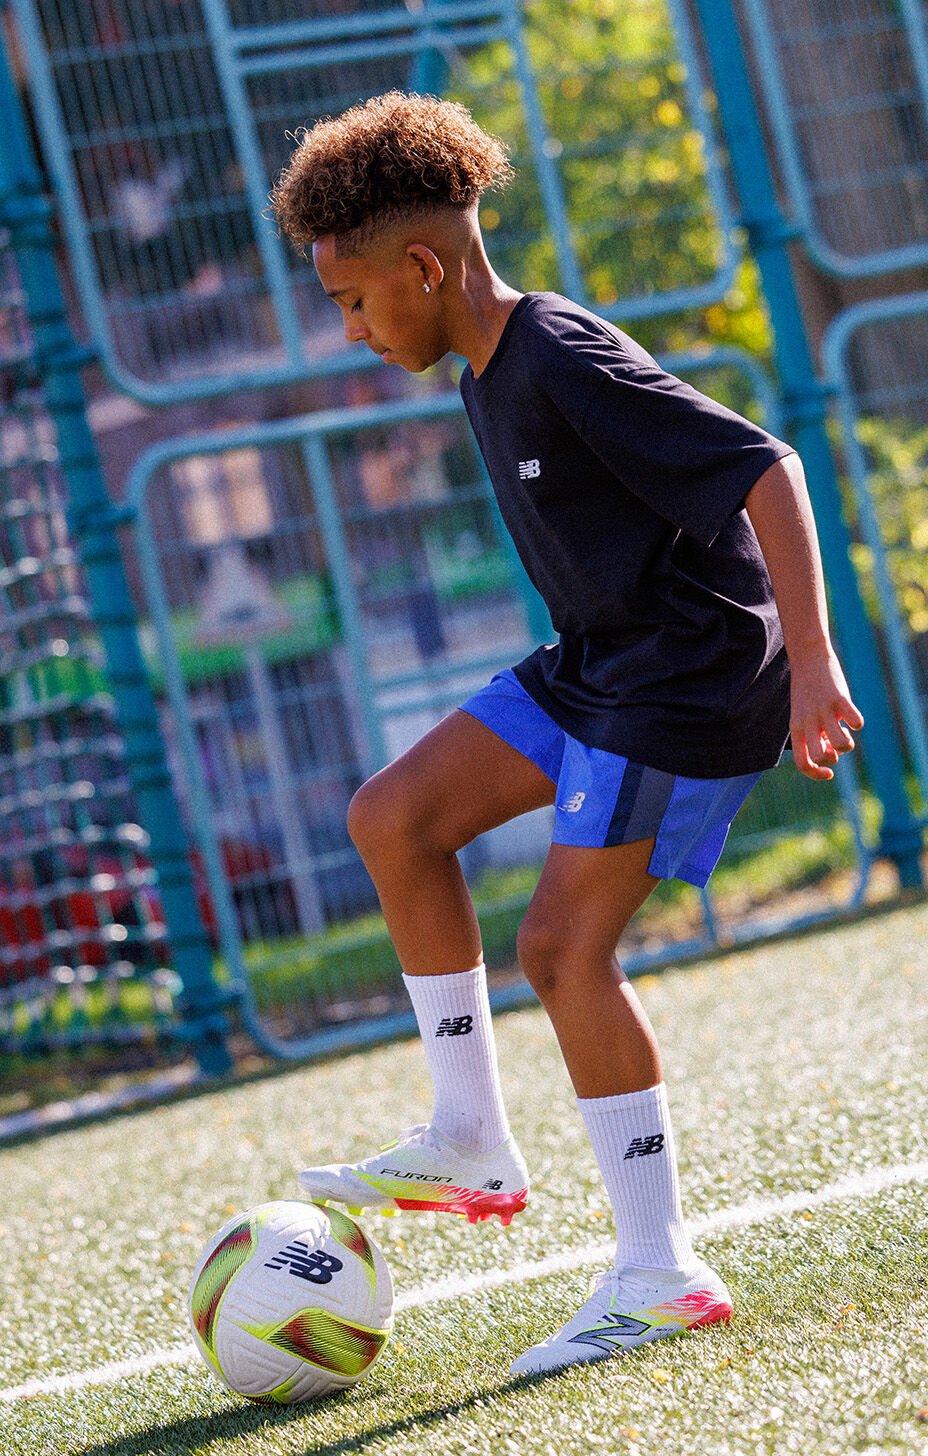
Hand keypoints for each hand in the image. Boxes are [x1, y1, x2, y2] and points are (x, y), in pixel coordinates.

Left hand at [789, 650, 863, 780]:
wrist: (808, 658)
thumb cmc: (807, 690)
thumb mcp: (803, 715)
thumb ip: (813, 735)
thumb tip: (829, 752)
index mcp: (797, 728)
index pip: (803, 763)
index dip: (817, 774)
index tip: (829, 772)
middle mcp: (808, 722)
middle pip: (822, 756)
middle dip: (834, 757)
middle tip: (834, 742)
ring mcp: (824, 710)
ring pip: (840, 743)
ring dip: (848, 744)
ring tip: (845, 731)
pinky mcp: (839, 698)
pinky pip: (855, 720)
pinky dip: (858, 723)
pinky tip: (852, 715)